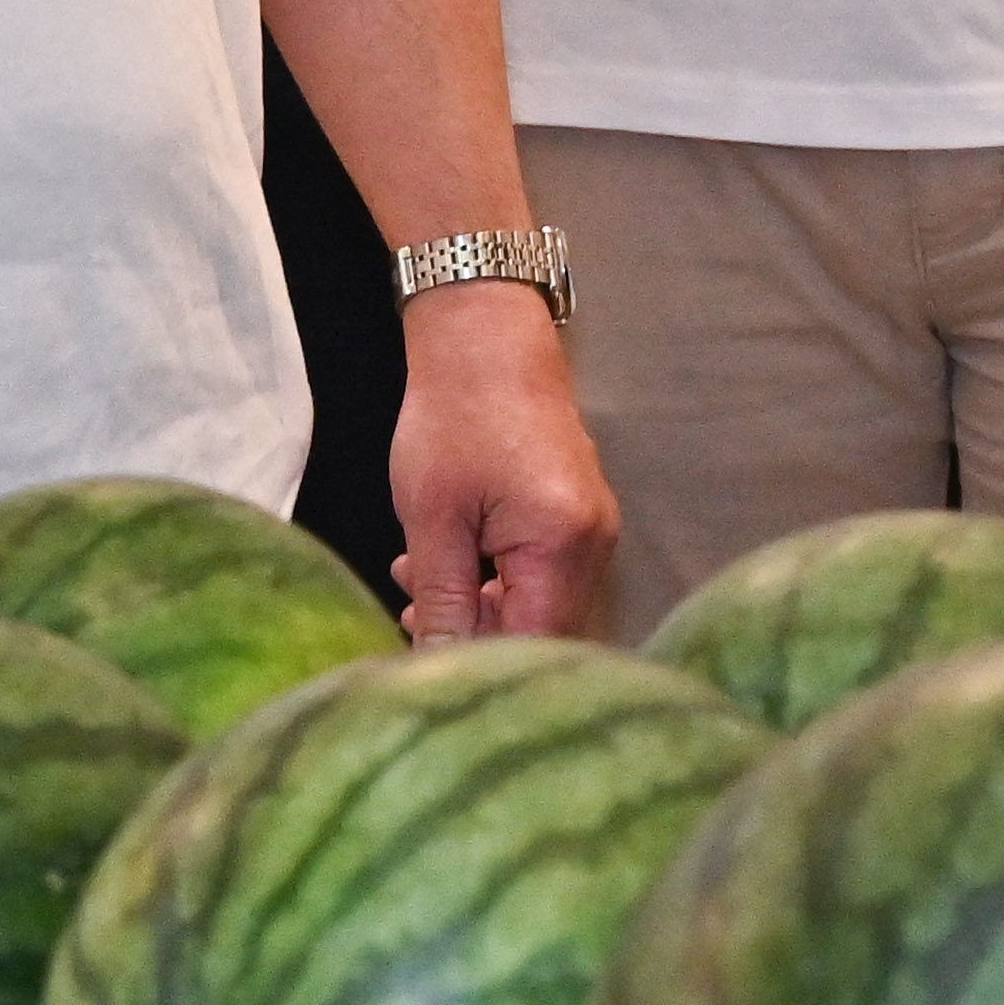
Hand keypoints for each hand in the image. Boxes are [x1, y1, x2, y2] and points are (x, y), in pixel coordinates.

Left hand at [385, 285, 612, 635]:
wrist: (486, 340)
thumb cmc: (454, 418)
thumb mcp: (433, 517)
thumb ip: (443, 598)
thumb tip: (438, 664)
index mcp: (562, 542)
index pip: (532, 640)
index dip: (478, 658)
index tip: (419, 654)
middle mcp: (595, 543)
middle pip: (544, 628)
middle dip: (477, 634)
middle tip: (409, 613)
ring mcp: (592, 529)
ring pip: (541, 603)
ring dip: (482, 607)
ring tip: (416, 582)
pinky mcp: (578, 517)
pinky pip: (544, 573)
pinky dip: (498, 581)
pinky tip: (451, 564)